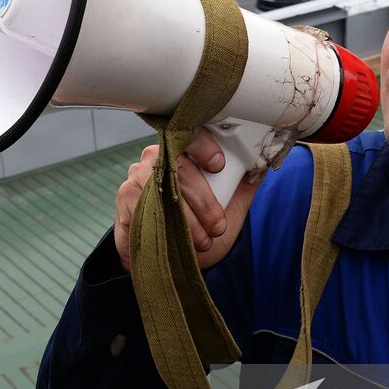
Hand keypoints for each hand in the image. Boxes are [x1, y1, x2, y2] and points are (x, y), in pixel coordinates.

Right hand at [113, 128, 261, 272]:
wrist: (167, 254)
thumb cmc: (198, 223)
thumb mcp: (228, 203)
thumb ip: (243, 184)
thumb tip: (264, 165)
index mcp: (181, 149)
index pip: (190, 134)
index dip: (204, 146)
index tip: (219, 166)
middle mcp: (155, 157)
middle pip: (180, 170)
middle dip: (204, 202)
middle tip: (218, 226)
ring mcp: (136, 177)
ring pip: (163, 192)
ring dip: (187, 221)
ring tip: (203, 241)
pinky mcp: (124, 200)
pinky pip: (143, 209)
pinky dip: (163, 227)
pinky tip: (174, 239)